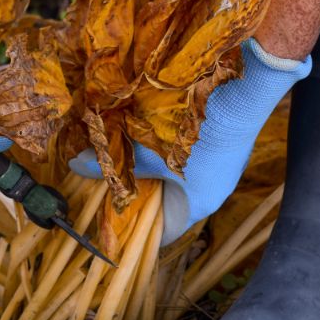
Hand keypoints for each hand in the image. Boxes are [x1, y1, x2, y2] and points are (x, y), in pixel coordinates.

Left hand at [70, 38, 311, 245]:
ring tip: (128, 151)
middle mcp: (215, 191)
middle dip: (141, 191)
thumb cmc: (193, 129)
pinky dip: (171, 148)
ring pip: (181, 176)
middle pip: (171, 203)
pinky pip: (193, 155)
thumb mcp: (146, 148)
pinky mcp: (227, 142)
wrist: (243, 85)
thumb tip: (76, 164)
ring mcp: (224, 166)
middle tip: (112, 179)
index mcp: (198, 205)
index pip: (164, 233)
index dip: (136, 228)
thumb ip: (113, 161)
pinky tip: (154, 128)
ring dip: (155, 165)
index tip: (111, 215)